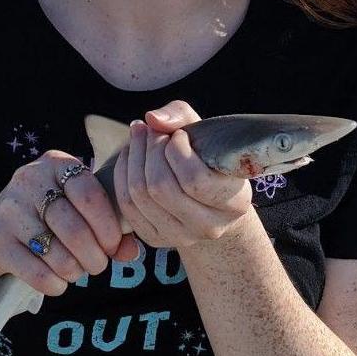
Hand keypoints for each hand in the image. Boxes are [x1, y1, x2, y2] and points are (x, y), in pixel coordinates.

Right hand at [0, 152, 141, 298]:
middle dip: (94, 255)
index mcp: (55, 163)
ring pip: (56, 251)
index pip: (91, 193)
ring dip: (75, 271)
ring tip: (77, 272)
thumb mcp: (72, 211)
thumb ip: (106, 227)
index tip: (113, 244)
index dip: (108, 225)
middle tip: (98, 265)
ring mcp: (8, 210)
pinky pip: (36, 271)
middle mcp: (29, 180)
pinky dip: (54, 283)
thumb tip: (132, 251)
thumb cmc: (42, 222)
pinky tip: (57, 283)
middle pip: (75, 227)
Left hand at [113, 100, 253, 253]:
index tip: (179, 135)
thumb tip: (151, 119)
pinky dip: (123, 173)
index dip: (177, 151)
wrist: (209, 198)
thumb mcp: (206, 132)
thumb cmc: (209, 157)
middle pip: (161, 187)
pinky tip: (130, 155)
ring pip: (140, 194)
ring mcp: (181, 237)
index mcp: (234, 203)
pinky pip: (127, 204)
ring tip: (139, 135)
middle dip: (150, 149)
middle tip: (152, 130)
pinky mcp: (155, 239)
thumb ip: (182, 116)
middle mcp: (210, 227)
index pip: (194, 180)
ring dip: (133, 156)